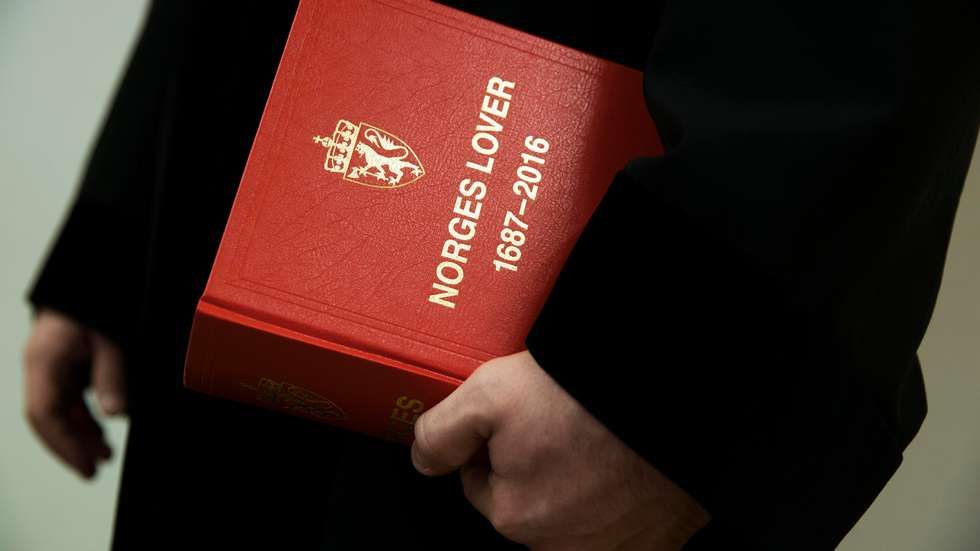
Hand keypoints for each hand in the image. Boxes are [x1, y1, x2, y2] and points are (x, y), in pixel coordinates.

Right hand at [23, 308, 126, 479]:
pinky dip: (84, 414)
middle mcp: (40, 364)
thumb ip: (111, 376)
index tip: (85, 465)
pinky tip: (103, 428)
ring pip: (59, 408)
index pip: (45, 415)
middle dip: (70, 446)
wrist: (91, 272)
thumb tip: (115, 414)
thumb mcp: (111, 338)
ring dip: (80, 432)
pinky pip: (69, 395)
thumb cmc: (96, 298)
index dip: (64, 445)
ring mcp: (49, 362)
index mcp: (43, 359)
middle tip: (94, 470)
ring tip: (105, 454)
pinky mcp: (63, 359)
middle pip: (48, 417)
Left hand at [411, 350, 709, 549]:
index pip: (481, 484)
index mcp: (515, 515)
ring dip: (576, 483)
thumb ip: (441, 432)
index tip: (516, 417)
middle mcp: (560, 545)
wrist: (665, 394)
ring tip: (592, 436)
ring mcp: (612, 547)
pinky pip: (621, 524)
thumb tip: (422, 461)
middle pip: (528, 503)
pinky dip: (619, 499)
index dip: (491, 444)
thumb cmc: (578, 395)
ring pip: (572, 513)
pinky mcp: (656, 539)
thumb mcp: (488, 394)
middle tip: (558, 421)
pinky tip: (623, 462)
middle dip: (534, 466)